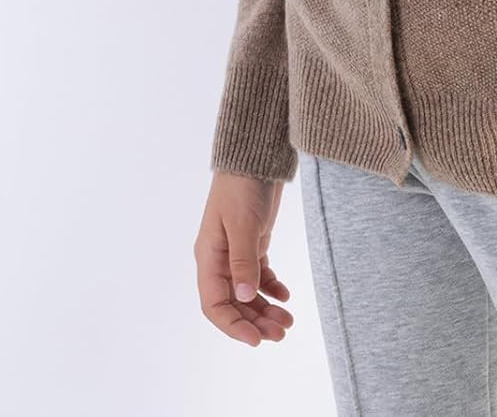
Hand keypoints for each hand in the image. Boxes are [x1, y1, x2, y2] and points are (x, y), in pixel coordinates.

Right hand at [195, 170, 294, 345]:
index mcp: (208, 257)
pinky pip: (259, 276)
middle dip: (255, 321)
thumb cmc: (242, 186)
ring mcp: (235, 252)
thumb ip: (243, 261)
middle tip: (281, 333)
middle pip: (233, 303)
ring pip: (247, 293)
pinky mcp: (252, 243)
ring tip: (287, 321)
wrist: (255, 156)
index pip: (214, 305)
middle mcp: (219, 260)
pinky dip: (271, 288)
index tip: (256, 340)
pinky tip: (285, 296)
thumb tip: (243, 297)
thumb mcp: (243, 225)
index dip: (233, 326)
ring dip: (265, 309)